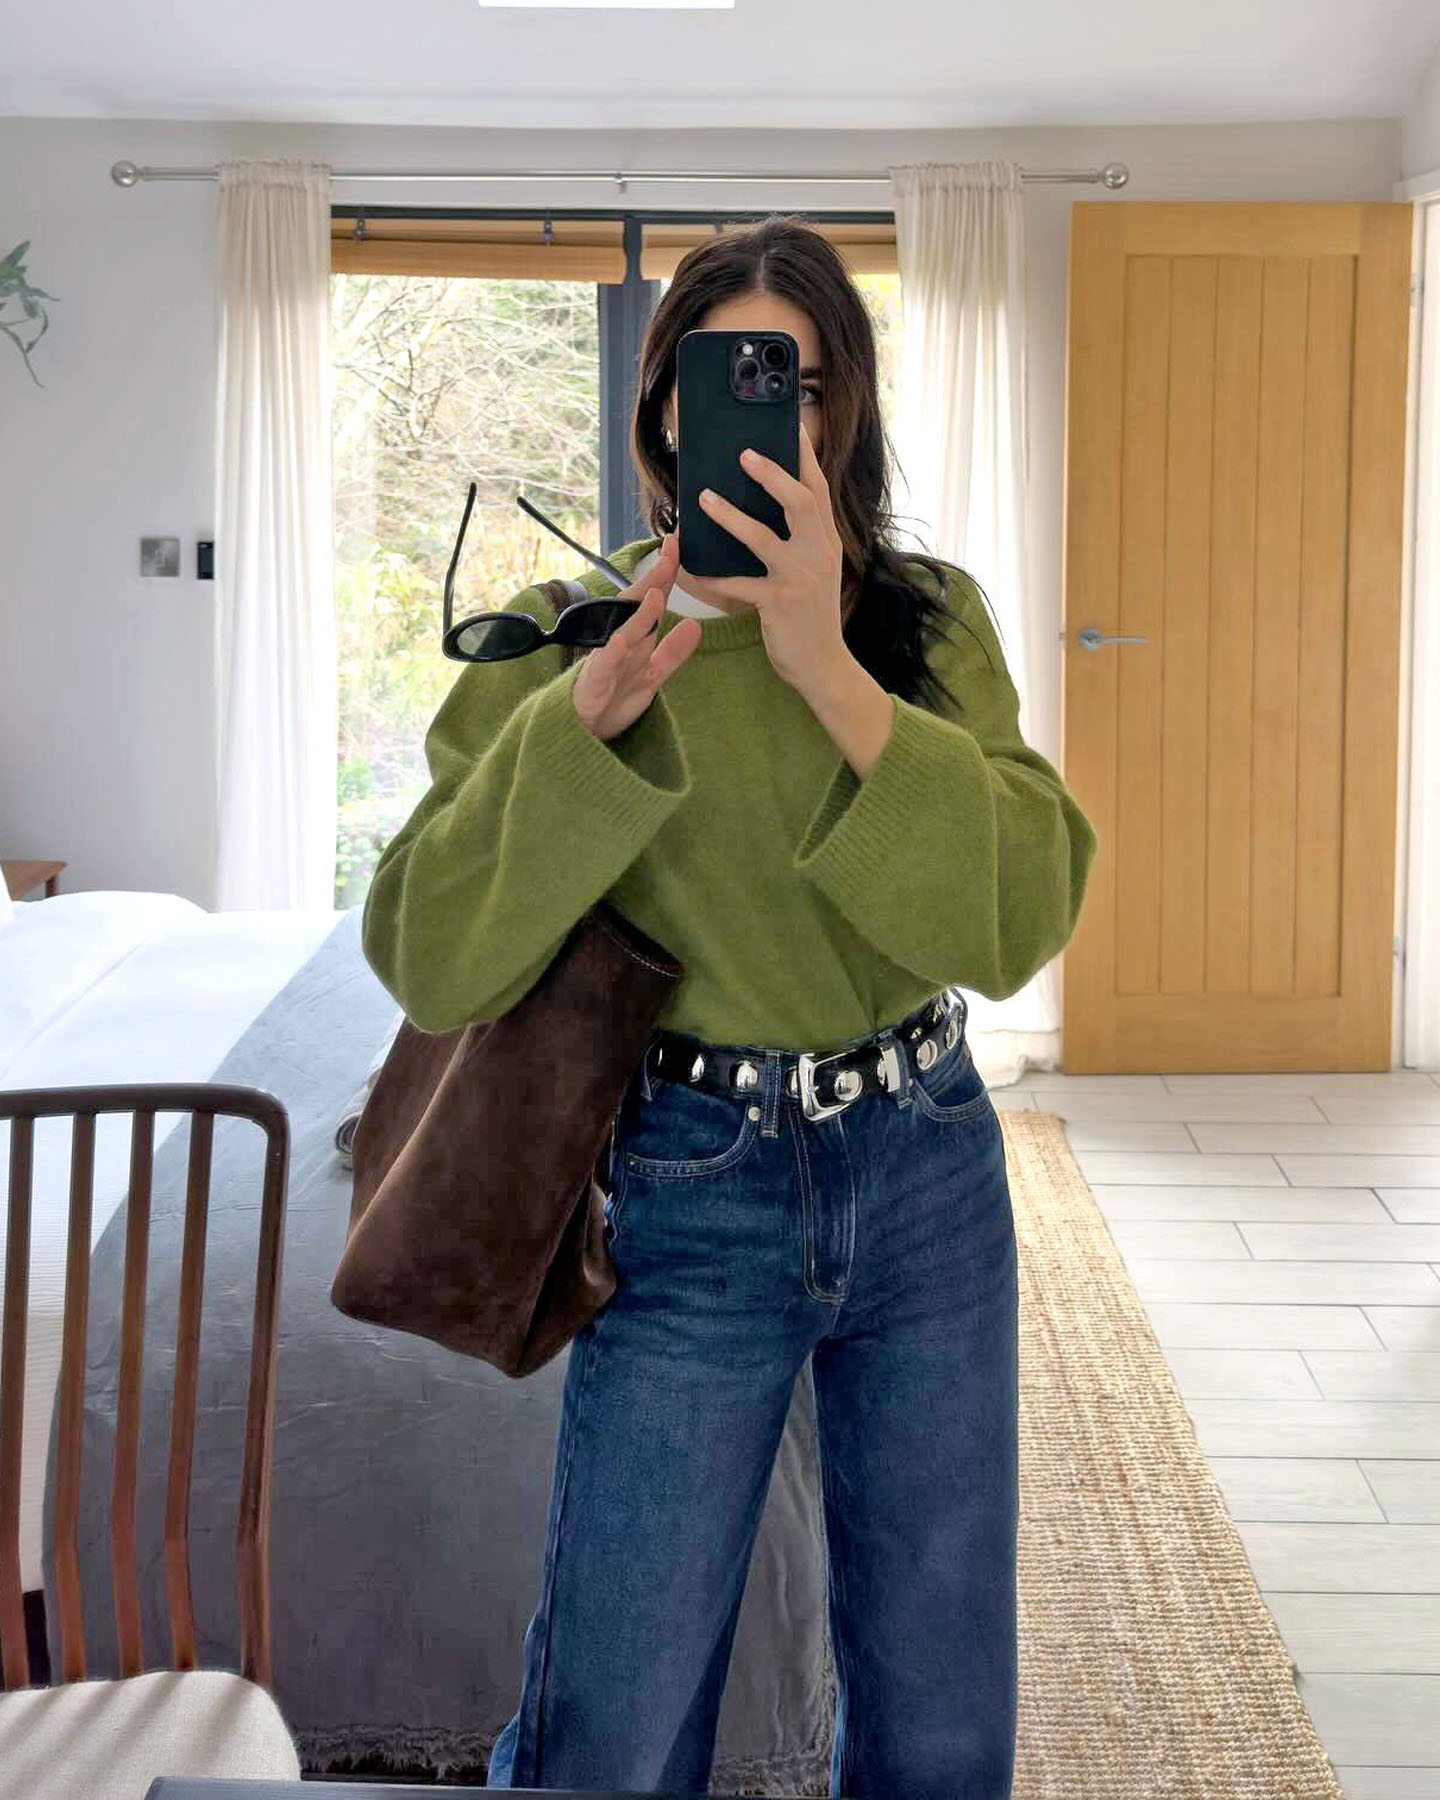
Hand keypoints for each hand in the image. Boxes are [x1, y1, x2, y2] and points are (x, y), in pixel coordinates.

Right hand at [572, 531, 701, 741]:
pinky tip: (621, 640)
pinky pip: (604, 665)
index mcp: (636, 638)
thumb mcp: (651, 674)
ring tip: (657, 592)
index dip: (666, 574)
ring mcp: (606, 660)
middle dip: (654, 579)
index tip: (678, 544)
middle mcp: (621, 642)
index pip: (652, 599)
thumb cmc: (614, 698)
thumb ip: (672, 652)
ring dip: (640, 613)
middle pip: (638, 605)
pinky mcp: (595, 681)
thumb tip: (695, 626)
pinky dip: (612, 652)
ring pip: (625, 632)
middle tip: (670, 551)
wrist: (583, 730)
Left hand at [691, 418, 848, 691]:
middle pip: (800, 502)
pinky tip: (690, 570)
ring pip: (764, 538)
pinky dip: (712, 578)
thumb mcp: (816, 572)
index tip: (791, 427)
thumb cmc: (811, 616)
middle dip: (772, 474)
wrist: (824, 665)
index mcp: (827, 541)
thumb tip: (768, 507)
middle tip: (744, 454)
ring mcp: (801, 578)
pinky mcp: (780, 604)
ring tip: (704, 498)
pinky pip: (739, 584)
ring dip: (731, 516)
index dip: (804, 457)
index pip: (818, 490)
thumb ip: (802, 540)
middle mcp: (820, 553)